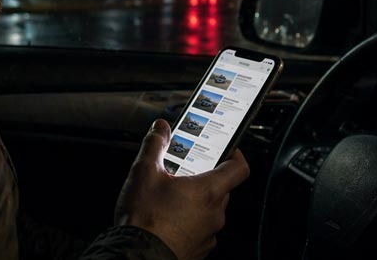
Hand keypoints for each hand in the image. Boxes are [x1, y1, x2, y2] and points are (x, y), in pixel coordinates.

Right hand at [114, 119, 249, 259]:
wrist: (137, 258)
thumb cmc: (144, 220)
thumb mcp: (144, 173)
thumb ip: (155, 145)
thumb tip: (161, 129)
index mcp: (208, 191)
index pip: (239, 167)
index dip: (234, 154)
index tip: (224, 148)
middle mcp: (215, 213)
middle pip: (221, 187)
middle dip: (204, 177)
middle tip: (183, 171)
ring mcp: (209, 234)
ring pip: (210, 209)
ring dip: (195, 201)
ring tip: (170, 197)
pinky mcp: (199, 249)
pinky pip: (201, 229)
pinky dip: (189, 221)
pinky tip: (168, 219)